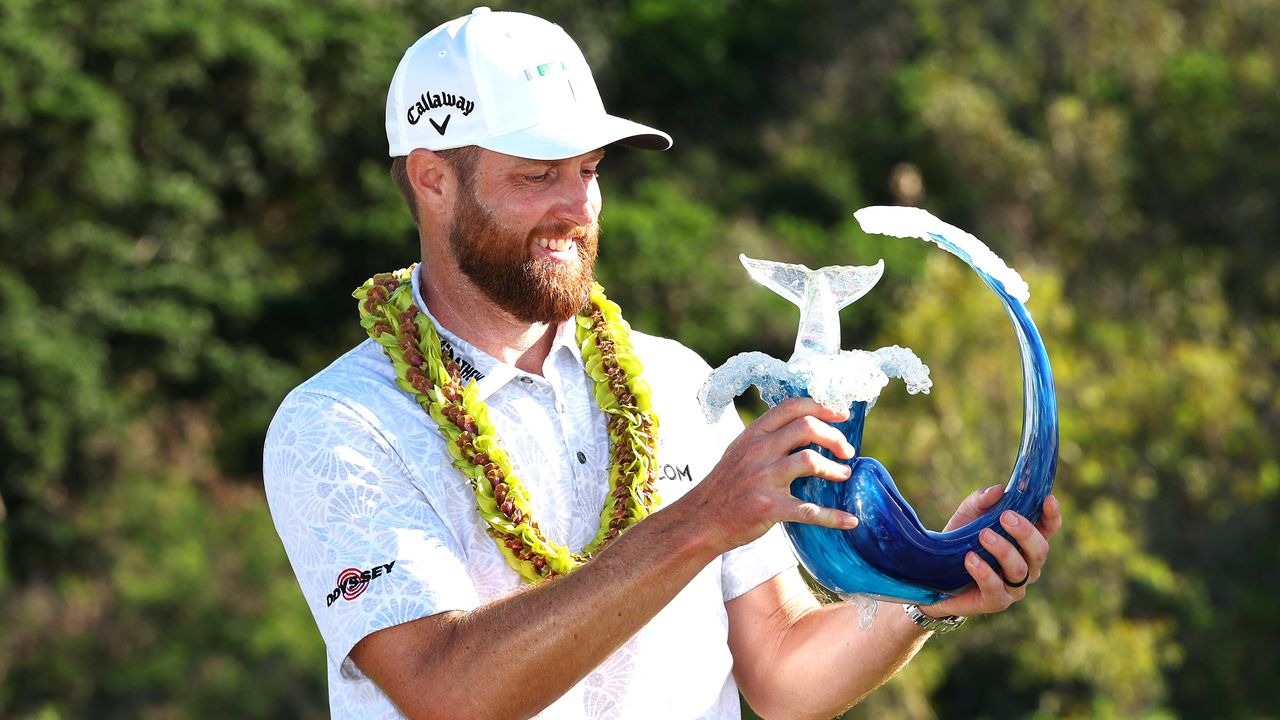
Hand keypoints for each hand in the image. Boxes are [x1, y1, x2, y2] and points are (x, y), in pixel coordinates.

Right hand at [687, 397, 858, 551]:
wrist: (702, 520)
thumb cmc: (725, 486)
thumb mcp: (741, 452)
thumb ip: (767, 439)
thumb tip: (803, 430)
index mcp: (754, 434)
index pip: (792, 407)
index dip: (822, 407)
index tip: (842, 416)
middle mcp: (759, 451)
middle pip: (807, 427)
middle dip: (834, 437)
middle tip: (847, 451)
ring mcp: (763, 478)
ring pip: (810, 461)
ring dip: (835, 469)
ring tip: (844, 475)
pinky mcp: (769, 507)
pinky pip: (810, 510)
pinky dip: (834, 516)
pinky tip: (850, 521)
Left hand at [919, 485, 1062, 618]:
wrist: (935, 574)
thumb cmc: (960, 541)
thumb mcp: (968, 515)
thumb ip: (982, 501)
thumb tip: (998, 490)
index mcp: (1026, 543)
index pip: (1048, 529)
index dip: (1052, 516)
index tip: (1048, 499)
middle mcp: (1027, 566)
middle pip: (1040, 550)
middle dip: (1026, 532)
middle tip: (1006, 517)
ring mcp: (1014, 586)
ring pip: (1020, 570)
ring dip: (1004, 550)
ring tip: (984, 535)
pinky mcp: (996, 601)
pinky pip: (996, 588)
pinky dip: (984, 572)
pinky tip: (971, 559)